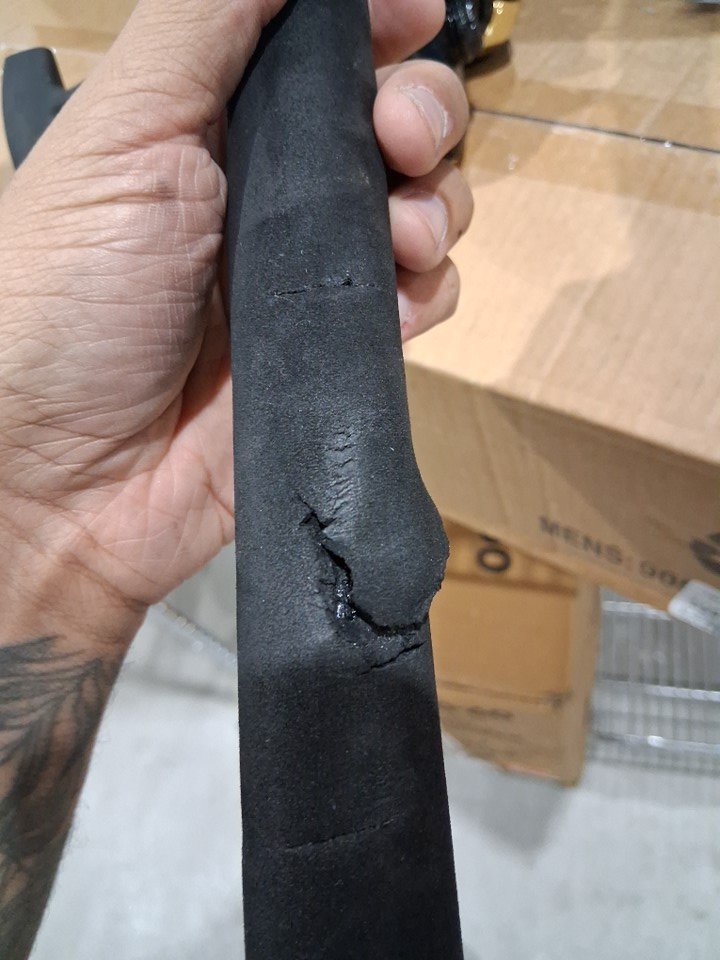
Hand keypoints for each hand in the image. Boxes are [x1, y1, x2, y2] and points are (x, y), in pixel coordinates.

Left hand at [0, 0, 472, 610]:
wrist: (63, 479)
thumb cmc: (66, 296)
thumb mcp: (121, 132)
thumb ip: (205, 25)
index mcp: (216, 125)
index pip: (324, 52)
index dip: (378, 25)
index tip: (412, 16)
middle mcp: (275, 196)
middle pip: (394, 125)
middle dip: (425, 111)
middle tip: (402, 136)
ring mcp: (316, 279)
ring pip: (427, 209)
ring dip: (438, 203)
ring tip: (399, 234)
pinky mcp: (345, 356)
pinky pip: (425, 301)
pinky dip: (428, 289)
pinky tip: (396, 302)